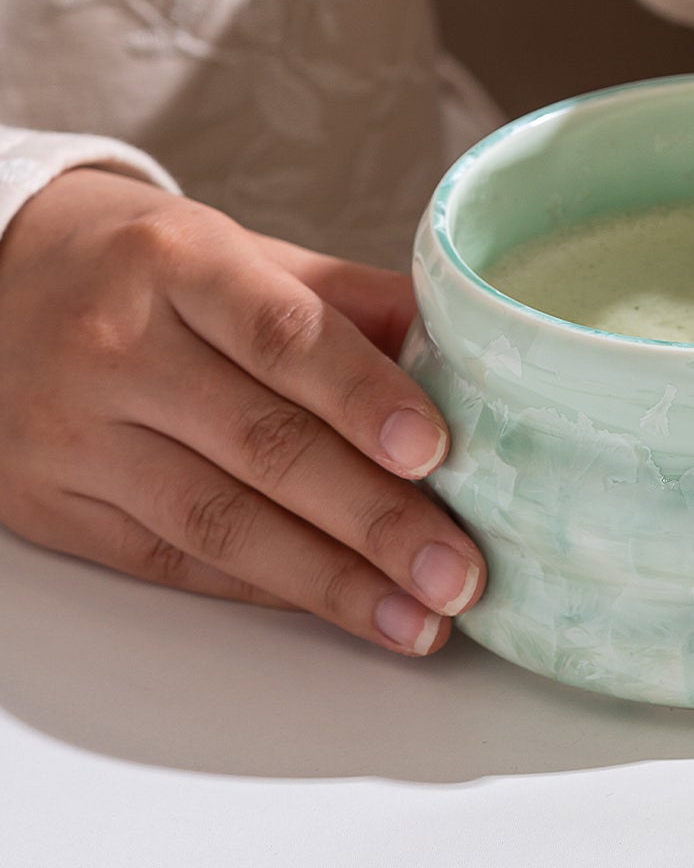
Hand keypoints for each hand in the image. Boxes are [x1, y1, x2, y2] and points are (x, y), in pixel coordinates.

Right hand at [0, 168, 484, 654]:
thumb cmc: (140, 263)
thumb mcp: (238, 249)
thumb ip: (347, 299)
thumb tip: (467, 341)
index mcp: (178, 265)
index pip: (283, 337)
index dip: (363, 397)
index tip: (434, 452)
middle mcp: (118, 351)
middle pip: (262, 446)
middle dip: (374, 519)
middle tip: (459, 572)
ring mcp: (75, 437)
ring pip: (219, 523)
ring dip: (332, 582)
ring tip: (421, 618)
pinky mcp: (53, 508)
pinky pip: (173, 561)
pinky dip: (267, 589)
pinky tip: (341, 609)